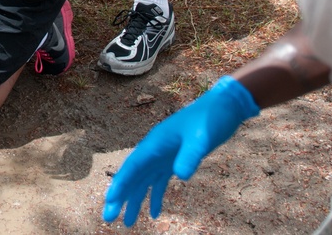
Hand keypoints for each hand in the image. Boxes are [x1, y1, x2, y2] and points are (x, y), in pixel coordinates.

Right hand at [103, 76, 259, 226]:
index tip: (109, 202)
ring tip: (128, 222)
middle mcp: (154, 151)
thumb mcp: (201, 138)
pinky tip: (155, 213)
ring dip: (135, 200)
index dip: (120, 185)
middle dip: (120, 198)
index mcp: (154, 144)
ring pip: (143, 182)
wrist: (222, 107)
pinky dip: (155, 197)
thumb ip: (190, 156)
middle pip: (132, 177)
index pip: (132, 167)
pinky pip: (159, 182)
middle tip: (109, 218)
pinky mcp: (174, 160)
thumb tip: (181, 177)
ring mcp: (163, 156)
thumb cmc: (209, 119)